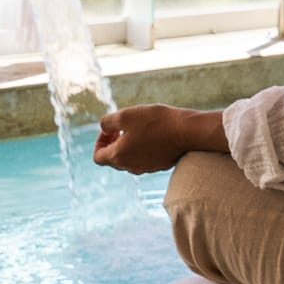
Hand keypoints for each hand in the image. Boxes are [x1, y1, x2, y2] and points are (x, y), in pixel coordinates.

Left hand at [93, 104, 223, 176]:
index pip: (98, 157)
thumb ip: (107, 122)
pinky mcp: (158, 165)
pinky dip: (141, 148)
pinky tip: (152, 133)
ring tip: (138, 128)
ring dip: (127, 145)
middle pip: (113, 159)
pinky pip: (143, 158)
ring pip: (128, 159)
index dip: (100, 141)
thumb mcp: (125, 115)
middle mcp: (130, 167)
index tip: (111, 129)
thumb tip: (104, 128)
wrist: (185, 131)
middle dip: (113, 142)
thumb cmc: (155, 121)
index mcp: (119, 156)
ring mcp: (145, 168)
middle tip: (122, 127)